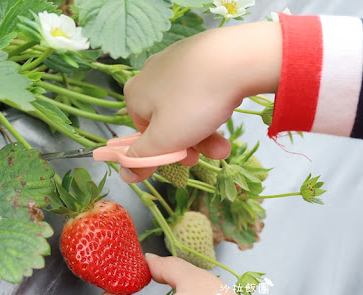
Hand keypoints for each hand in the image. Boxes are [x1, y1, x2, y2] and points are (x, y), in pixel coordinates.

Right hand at [120, 21, 281, 182]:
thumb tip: (125, 175)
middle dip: (190, 143)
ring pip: (186, 106)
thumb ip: (141, 159)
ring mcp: (175, 60)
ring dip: (206, 130)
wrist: (237, 58)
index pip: (142, 132)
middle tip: (209, 154)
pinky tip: (227, 107)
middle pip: (166, 120)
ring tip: (225, 145)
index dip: (164, 152)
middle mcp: (150, 73)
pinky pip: (201, 86)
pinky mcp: (199, 52)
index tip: (185, 161)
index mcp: (134, 94)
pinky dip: (213, 103)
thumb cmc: (194, 101)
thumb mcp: (164, 140)